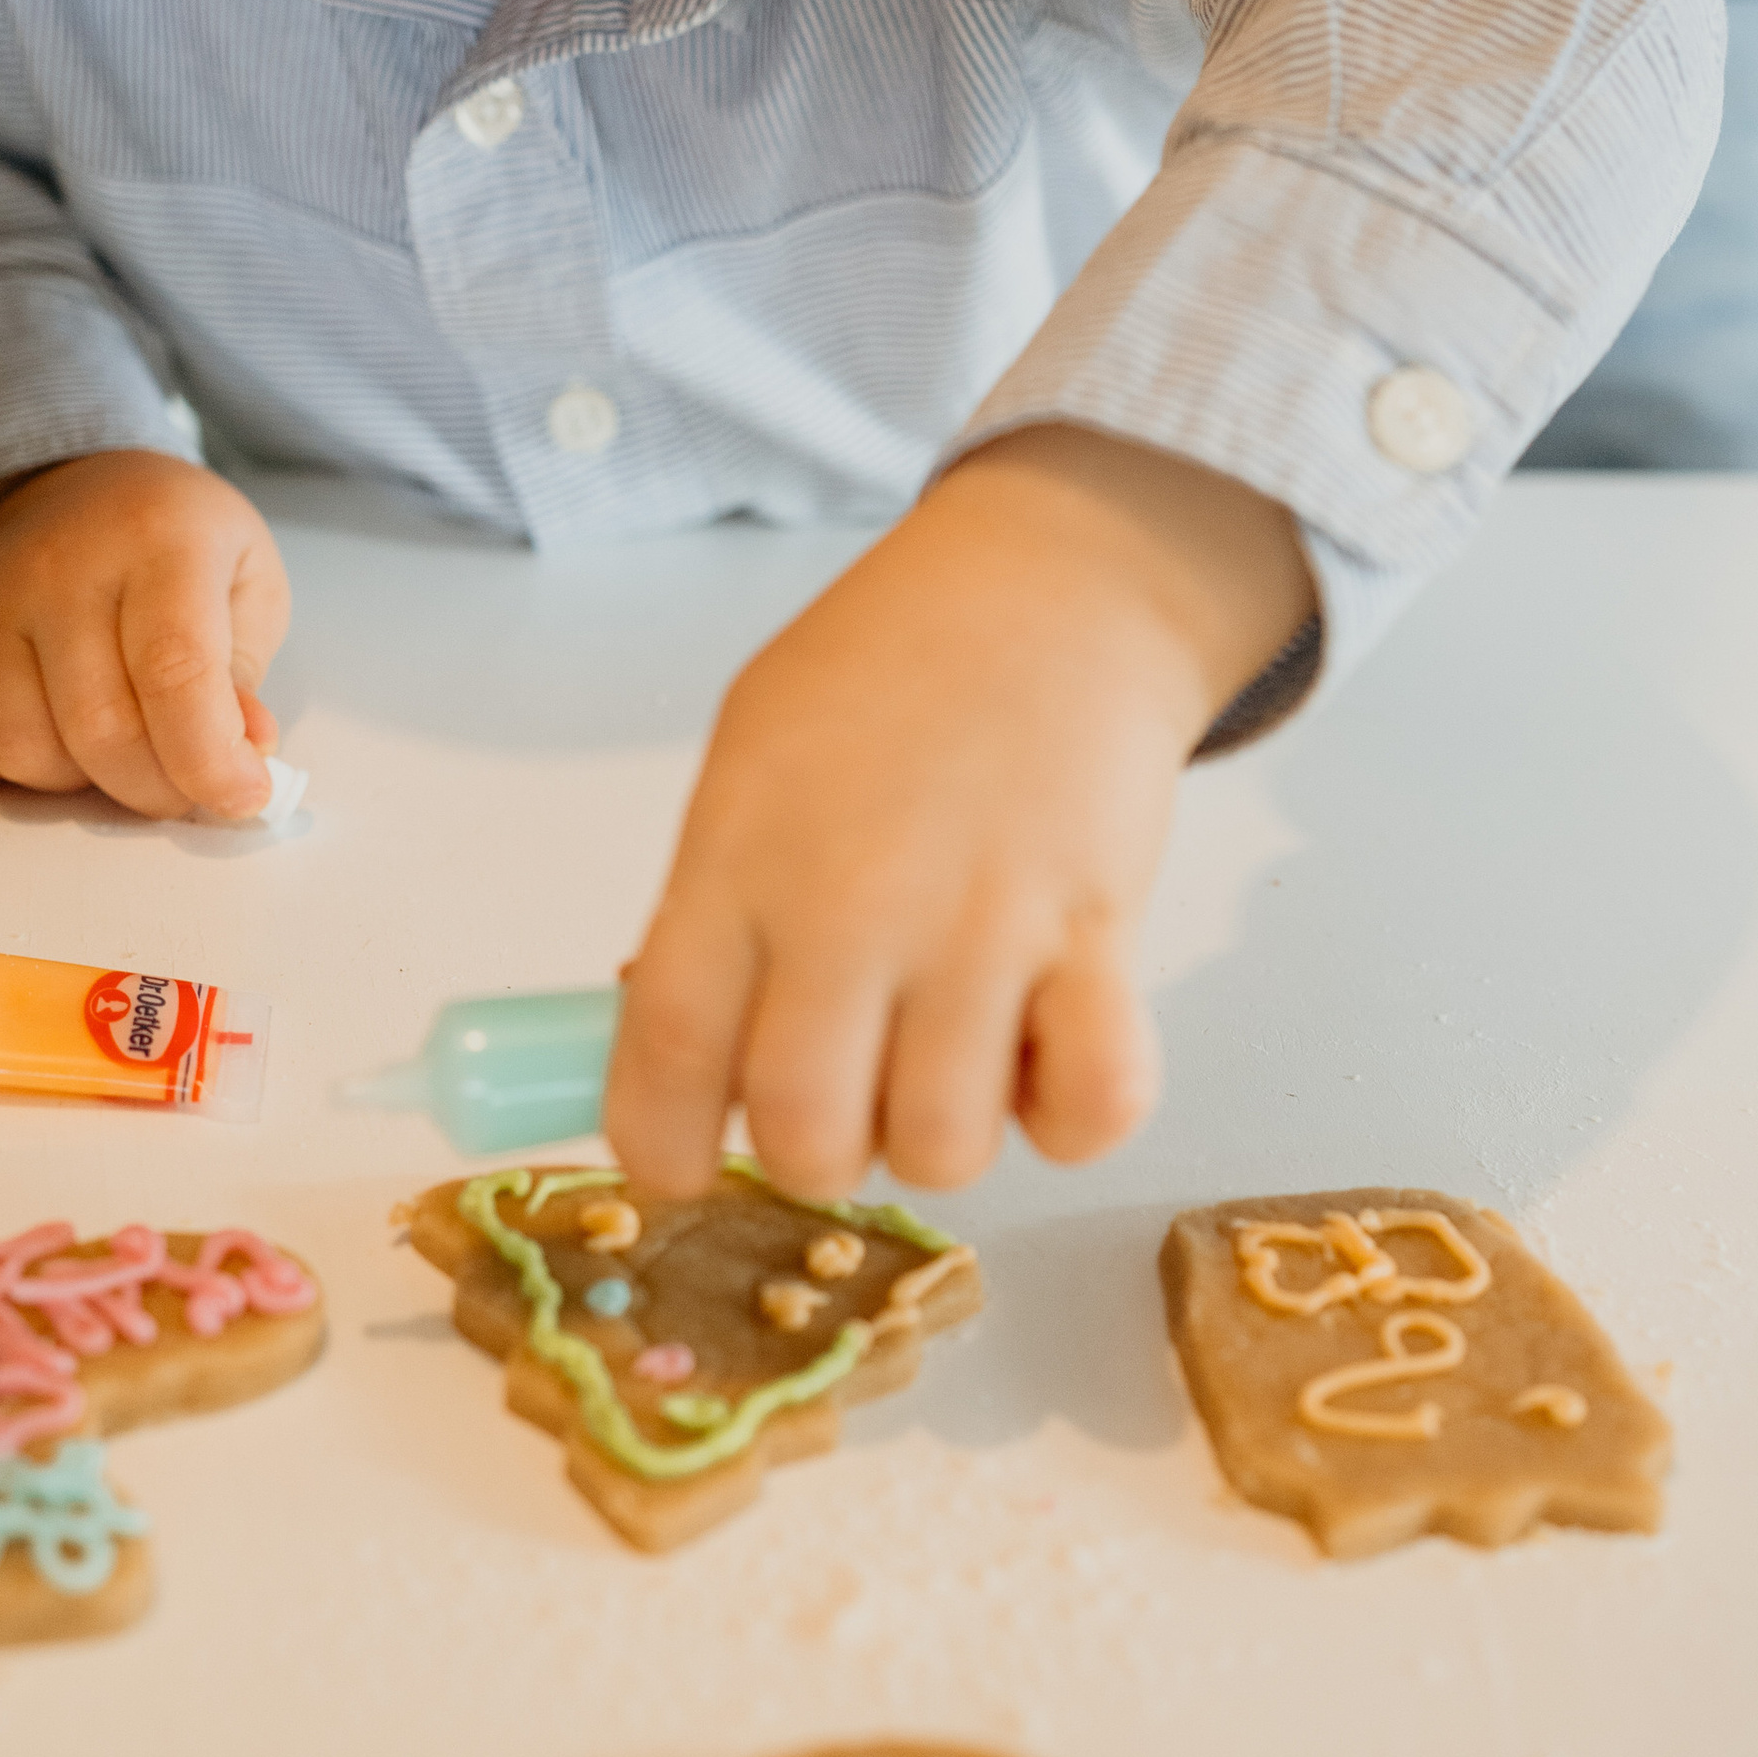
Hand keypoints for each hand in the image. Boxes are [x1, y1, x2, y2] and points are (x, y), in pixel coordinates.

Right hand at [0, 452, 291, 819]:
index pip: (174, 671)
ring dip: (74, 784)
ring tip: (109, 748)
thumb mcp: (246, 589)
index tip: (240, 795)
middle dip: (153, 786)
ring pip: (19, 748)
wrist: (73, 490)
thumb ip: (243, 678)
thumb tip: (242, 756)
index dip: (209, 759)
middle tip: (179, 779)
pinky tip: (32, 747)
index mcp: (157, 540)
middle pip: (100, 728)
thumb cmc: (172, 549)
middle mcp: (59, 566)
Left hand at [605, 425, 1313, 1200]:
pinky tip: (1046, 1058)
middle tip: (840, 1100)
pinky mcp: (1097, 934)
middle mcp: (850, 907)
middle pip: (807, 1135)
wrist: (1046, 591)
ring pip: (944, 1149)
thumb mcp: (749, 769)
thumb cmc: (882, 680)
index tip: (682, 1165)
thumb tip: (689, 1066)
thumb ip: (713, 913)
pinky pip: (1090, 1104)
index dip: (660, 1149)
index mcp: (738, 864)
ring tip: (945, 1064)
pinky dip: (1070, 1118)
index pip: (663, 1058)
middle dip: (817, 1157)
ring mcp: (980, 925)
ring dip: (939, 1139)